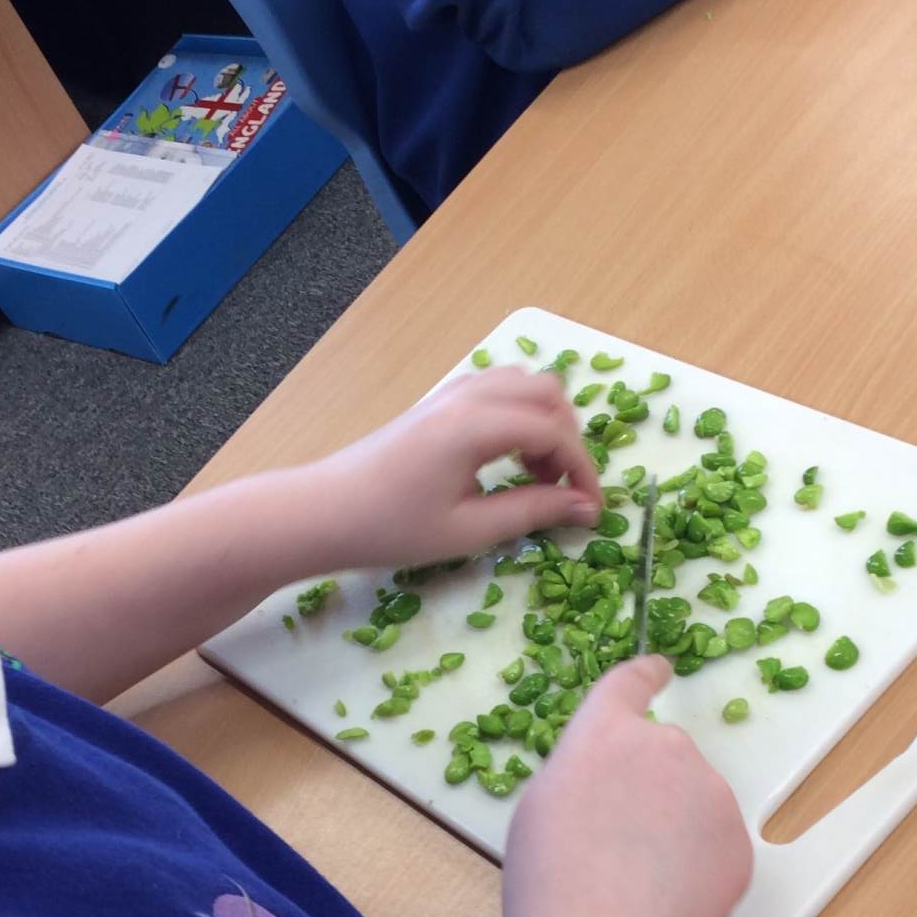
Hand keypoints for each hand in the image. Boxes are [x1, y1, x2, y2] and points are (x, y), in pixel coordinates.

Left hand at [314, 366, 602, 569]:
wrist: (324, 512)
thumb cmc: (391, 528)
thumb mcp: (469, 530)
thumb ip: (533, 512)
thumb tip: (585, 508)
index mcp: (477, 425)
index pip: (556, 433)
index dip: (583, 472)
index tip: (593, 511)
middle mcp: (469, 396)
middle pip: (549, 395)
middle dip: (569, 441)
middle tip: (561, 492)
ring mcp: (451, 393)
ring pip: (524, 385)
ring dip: (545, 424)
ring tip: (534, 477)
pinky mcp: (438, 402)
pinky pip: (498, 390)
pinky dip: (519, 416)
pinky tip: (506, 460)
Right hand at [506, 657, 752, 916]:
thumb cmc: (550, 881)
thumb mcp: (542, 807)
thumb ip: (583, 775)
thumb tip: (611, 786)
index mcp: (604, 733)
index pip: (628, 685)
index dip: (644, 674)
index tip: (658, 667)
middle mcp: (665, 747)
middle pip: (663, 752)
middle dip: (649, 784)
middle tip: (617, 842)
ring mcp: (710, 792)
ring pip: (693, 800)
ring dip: (674, 825)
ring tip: (638, 882)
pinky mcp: (739, 840)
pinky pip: (715, 842)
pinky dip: (697, 864)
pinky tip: (666, 900)